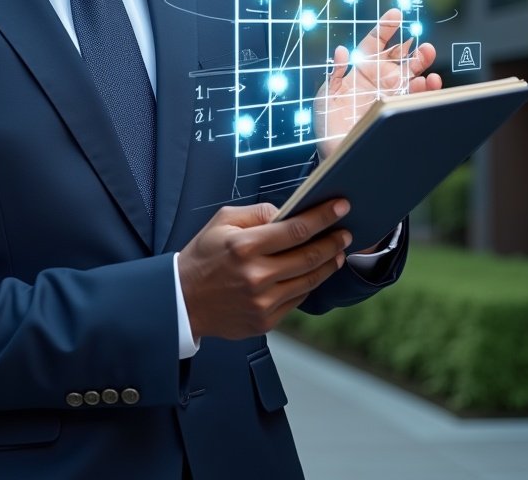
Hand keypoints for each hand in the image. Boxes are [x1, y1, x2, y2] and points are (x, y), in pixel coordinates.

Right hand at [177, 200, 351, 340]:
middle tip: (345, 231)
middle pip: (309, 256)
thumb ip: (256, 213)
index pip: (295, 229)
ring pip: (309, 281)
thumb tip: (286, 213)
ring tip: (337, 252)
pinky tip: (312, 272)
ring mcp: (262, 301)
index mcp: (244, 246)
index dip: (322, 217)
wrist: (183, 299)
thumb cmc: (202, 256)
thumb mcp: (221, 222)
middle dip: (333, 241)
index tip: (341, 207)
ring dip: (328, 264)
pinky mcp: (265, 320)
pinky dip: (308, 284)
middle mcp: (256, 275)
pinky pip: (297, 299)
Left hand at [314, 8, 441, 153]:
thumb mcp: (325, 95)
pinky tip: (429, 85)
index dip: (385, 28)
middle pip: (401, 58)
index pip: (375, 43)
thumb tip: (342, 51)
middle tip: (424, 46)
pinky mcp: (399, 111)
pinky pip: (417, 99)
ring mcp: (392, 95)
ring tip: (429, 63)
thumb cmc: (327, 122)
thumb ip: (334, 73)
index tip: (396, 14)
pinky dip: (426, 91)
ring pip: (414, 76)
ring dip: (424, 68)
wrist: (336, 151)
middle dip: (414, 49)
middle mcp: (380, 79)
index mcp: (361, 69)